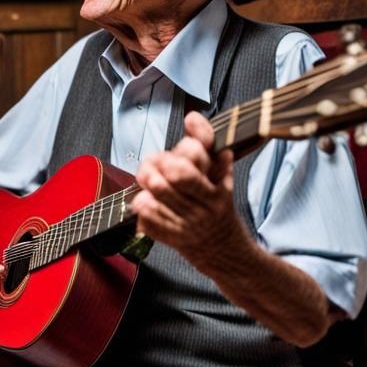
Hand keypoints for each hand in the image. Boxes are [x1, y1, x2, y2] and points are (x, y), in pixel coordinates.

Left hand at [131, 112, 243, 270]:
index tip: (170, 152)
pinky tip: (143, 201)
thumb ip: (206, 145)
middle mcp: (205, 208)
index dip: (178, 154)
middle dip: (156, 168)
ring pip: (158, 201)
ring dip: (146, 186)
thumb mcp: (219, 174)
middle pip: (173, 180)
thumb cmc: (216, 204)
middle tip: (149, 166)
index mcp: (217, 190)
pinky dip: (143, 210)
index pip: (194, 165)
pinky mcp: (174, 239)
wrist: (224, 249)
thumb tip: (193, 117)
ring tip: (145, 180)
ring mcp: (189, 225)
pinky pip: (150, 223)